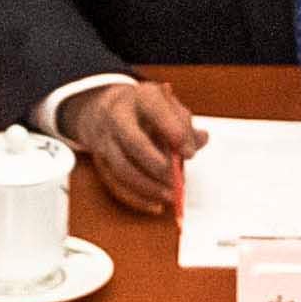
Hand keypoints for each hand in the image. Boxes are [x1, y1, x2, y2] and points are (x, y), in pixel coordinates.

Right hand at [53, 76, 202, 214]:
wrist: (108, 111)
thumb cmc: (147, 112)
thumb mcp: (170, 109)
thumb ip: (186, 125)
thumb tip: (200, 140)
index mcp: (141, 97)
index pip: (155, 109)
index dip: (173, 130)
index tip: (189, 153)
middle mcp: (118, 116)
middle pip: (133, 142)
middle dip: (157, 164)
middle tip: (176, 179)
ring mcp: (105, 140)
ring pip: (122, 167)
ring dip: (148, 186)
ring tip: (171, 195)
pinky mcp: (100, 162)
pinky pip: (115, 184)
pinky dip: (136, 198)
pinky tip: (155, 204)